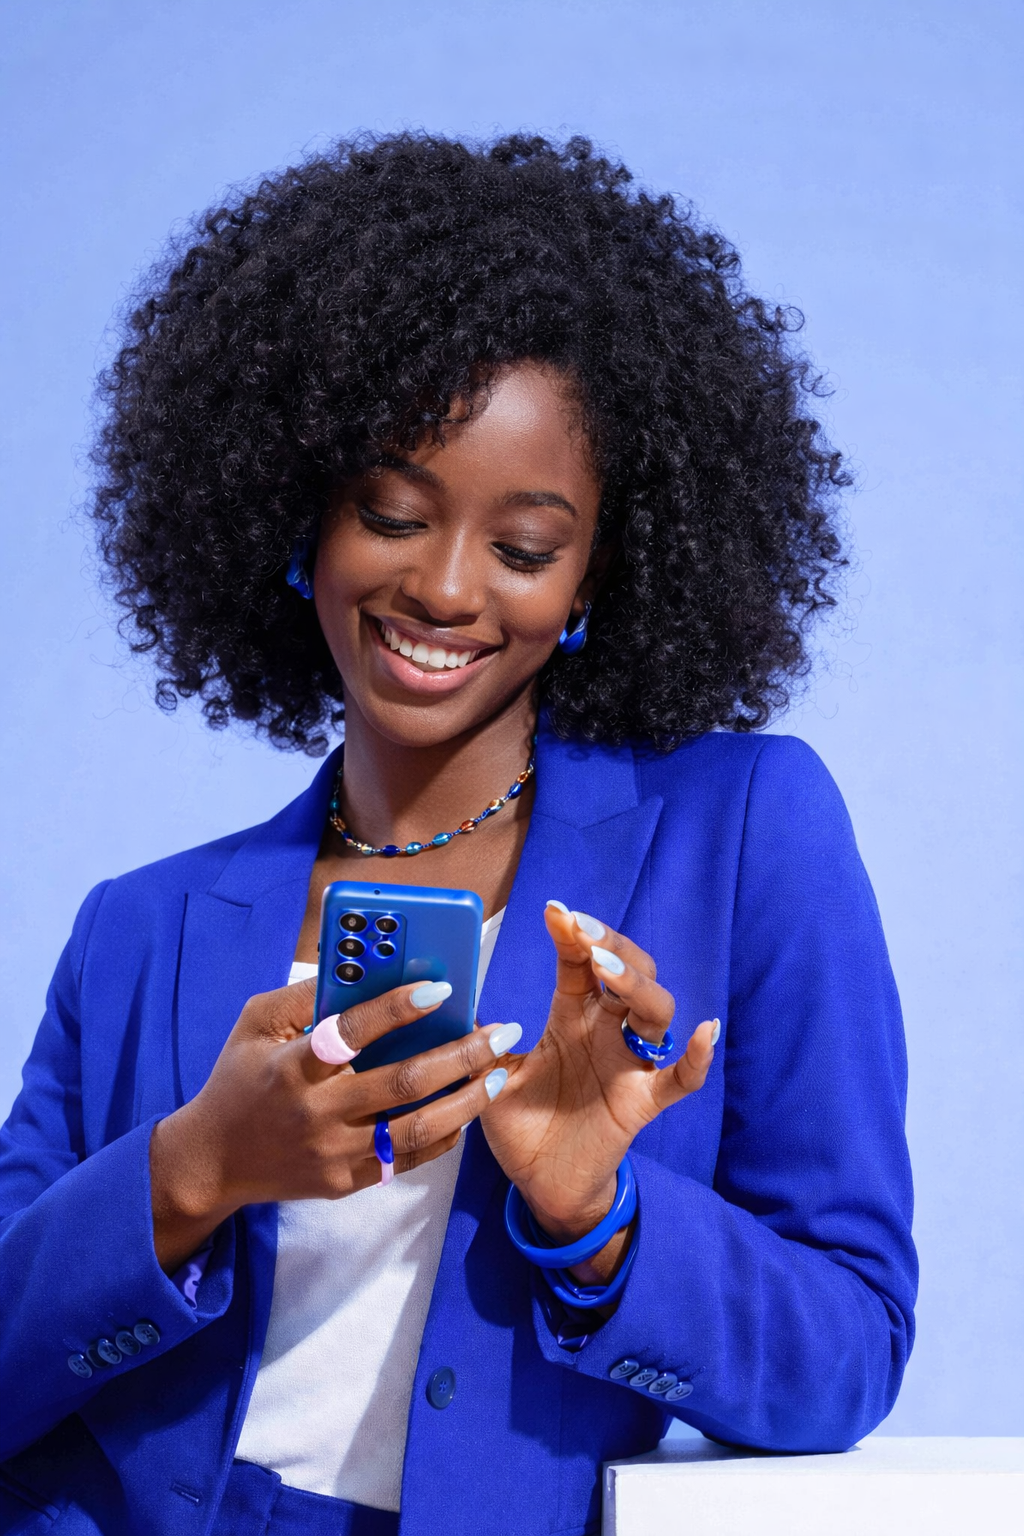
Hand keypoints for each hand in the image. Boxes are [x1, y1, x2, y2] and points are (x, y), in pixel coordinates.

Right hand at [149, 978, 512, 1270]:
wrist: (213, 1161)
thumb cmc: (239, 1078)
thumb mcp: (255, 1024)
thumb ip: (303, 996)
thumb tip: (358, 967)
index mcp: (291, 1068)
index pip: (351, 1034)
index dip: (397, 1009)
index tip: (440, 989)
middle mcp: (316, 1113)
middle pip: (401, 1084)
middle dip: (460, 1055)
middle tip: (501, 1031)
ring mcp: (333, 1153)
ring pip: (416, 1129)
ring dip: (466, 1099)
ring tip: (498, 1072)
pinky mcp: (345, 1181)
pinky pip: (407, 1160)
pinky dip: (444, 1135)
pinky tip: (468, 1107)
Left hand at [480, 904, 715, 1282]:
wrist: (540, 1184)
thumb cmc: (522, 1124)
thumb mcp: (490, 1079)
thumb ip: (481, 1045)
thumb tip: (456, 1010)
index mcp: (570, 1017)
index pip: (578, 965)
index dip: (571, 935)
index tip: (555, 910)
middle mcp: (605, 1031)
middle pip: (626, 973)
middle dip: (610, 946)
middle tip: (582, 930)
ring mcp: (628, 1064)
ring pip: (654, 1012)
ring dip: (636, 985)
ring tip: (607, 969)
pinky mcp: (642, 1102)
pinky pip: (679, 1079)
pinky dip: (697, 1058)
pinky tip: (705, 1032)